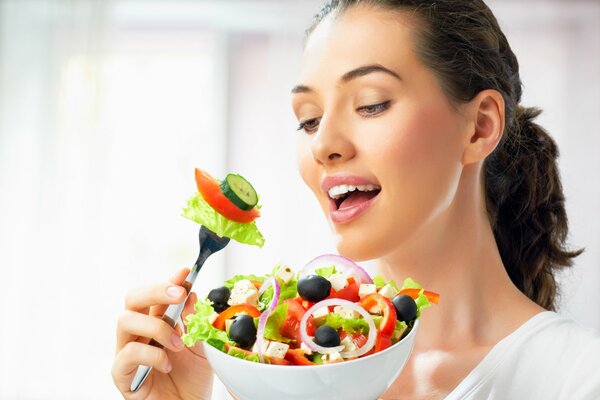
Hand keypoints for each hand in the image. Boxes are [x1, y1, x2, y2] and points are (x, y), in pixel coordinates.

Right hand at [112, 268, 213, 399]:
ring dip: (157, 327)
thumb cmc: (192, 380)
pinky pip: (127, 353)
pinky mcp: (121, 374)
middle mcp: (139, 333)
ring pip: (125, 320)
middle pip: (133, 298)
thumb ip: (194, 322)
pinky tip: (167, 365)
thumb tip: (191, 294)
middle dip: (156, 290)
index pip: (157, 295)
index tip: (185, 271)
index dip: (169, 280)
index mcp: (157, 322)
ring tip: (179, 344)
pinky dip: (151, 354)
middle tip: (179, 294)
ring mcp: (127, 351)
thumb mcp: (201, 347)